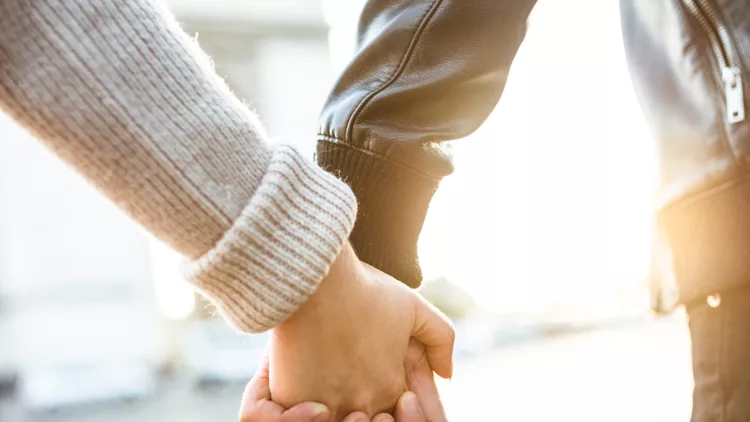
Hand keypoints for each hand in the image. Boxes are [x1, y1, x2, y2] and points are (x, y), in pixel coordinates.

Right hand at [268, 242, 454, 420]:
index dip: (392, 408)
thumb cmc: (364, 289)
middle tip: (354, 394)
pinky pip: (299, 418)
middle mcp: (363, 402)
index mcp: (391, 386)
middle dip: (364, 412)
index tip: (378, 383)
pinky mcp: (293, 398)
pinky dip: (302, 412)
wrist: (318, 279)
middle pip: (367, 420)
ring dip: (336, 414)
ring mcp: (328, 404)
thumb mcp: (415, 308)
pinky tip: (305, 398)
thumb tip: (447, 374)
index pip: (397, 414)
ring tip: (330, 396)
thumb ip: (440, 340)